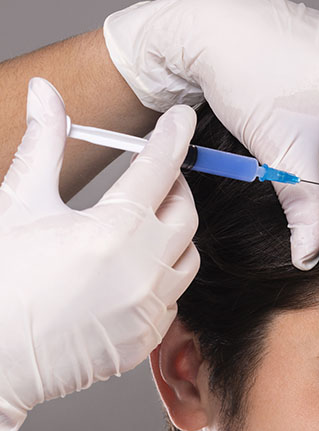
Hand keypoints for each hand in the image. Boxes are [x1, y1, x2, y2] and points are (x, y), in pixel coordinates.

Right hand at [0, 78, 199, 430]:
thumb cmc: (0, 283)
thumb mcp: (19, 205)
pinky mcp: (147, 337)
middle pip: (185, 211)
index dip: (174, 137)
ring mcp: (149, 308)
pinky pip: (173, 296)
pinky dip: (160, 277)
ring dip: (171, 234)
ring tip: (138, 227)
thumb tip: (46, 94)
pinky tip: (129, 272)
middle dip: (173, 188)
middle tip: (152, 178)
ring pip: (188, 255)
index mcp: (113, 231)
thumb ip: (44, 145)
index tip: (181, 119)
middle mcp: (142, 270)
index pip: (161, 168)